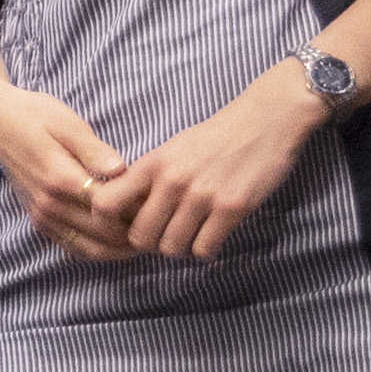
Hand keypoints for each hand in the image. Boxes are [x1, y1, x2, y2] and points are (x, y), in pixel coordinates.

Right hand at [0, 80, 147, 262]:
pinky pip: (73, 249)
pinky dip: (100, 251)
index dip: (142, 212)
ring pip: (92, 250)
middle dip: (138, 234)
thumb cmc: (35, 115)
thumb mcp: (68, 123)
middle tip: (165, 223)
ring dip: (122, 249)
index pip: (112, 210)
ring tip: (148, 236)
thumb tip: (122, 170)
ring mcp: (42, 216)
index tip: (164, 203)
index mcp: (61, 179)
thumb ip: (94, 151)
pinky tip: (120, 242)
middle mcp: (50, 205)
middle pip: (106, 235)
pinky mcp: (38, 221)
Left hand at [101, 71, 328, 262]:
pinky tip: (211, 236)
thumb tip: (124, 212)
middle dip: (151, 243)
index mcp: (151, 165)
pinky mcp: (232, 208)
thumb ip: (147, 178)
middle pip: (140, 237)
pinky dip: (206, 250)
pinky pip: (204, 248)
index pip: (106, 204)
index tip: (126, 225)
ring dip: (180, 248)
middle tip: (165, 236)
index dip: (109, 223)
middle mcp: (172, 181)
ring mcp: (202, 196)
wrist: (264, 121)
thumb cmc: (214, 138)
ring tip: (190, 236)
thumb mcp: (170, 150)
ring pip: (172, 248)